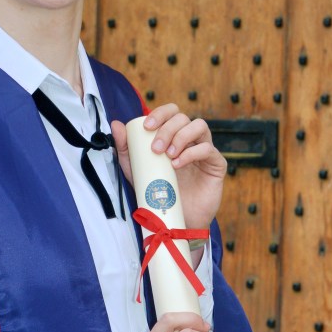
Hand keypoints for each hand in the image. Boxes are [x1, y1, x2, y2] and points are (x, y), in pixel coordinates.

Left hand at [111, 103, 226, 229]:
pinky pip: (208, 149)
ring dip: (181, 137)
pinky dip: (192, 153)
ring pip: (199, 126)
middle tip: (156, 149)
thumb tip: (116, 124)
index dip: (160, 113)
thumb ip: (126, 148)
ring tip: (168, 156)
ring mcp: (204, 150)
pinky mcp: (216, 164)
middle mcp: (190, 139)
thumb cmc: (157, 192)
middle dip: (167, 129)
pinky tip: (178, 165)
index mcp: (173, 135)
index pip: (171, 112)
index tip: (147, 127)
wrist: (175, 219)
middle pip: (183, 118)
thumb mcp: (136, 170)